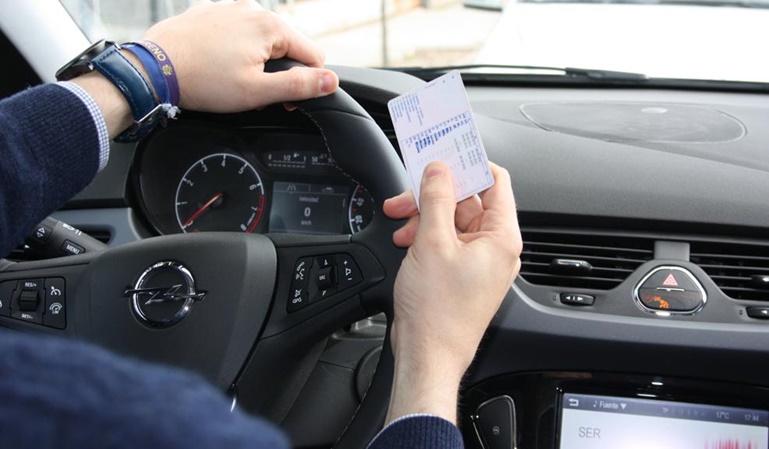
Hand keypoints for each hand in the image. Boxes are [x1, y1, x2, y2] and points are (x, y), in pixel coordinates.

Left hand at [144, 0, 338, 111]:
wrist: (153, 69)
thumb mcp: (257, 92)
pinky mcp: (209, 13)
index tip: (283, 100)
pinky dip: (233, 49)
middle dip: (278, 71)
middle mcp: (252, 10)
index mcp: (271, 27)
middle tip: (254, 93)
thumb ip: (299, 86)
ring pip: (260, 39)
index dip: (305, 83)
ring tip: (231, 79)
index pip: (313, 55)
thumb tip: (331, 81)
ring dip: (256, 60)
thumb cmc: (203, 81)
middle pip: (286, 45)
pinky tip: (217, 65)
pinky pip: (235, 32)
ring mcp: (229, 8)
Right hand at [382, 162, 521, 423]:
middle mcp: (495, 248)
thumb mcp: (432, 242)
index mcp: (501, 237)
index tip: (445, 154)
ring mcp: (478, 263)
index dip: (470, 164)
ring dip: (425, 217)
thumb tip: (439, 169)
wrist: (427, 355)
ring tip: (400, 224)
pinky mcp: (461, 274)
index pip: (495, 181)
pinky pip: (446, 242)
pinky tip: (406, 241)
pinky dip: (426, 236)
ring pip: (452, 221)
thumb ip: (437, 198)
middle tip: (407, 196)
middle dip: (434, 196)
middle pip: (468, 201)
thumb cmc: (438, 312)